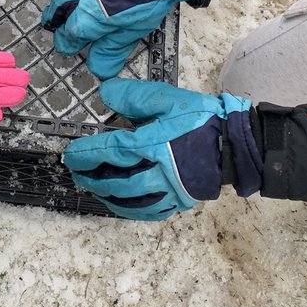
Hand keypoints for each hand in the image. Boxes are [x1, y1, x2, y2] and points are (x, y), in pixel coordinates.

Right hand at [42, 0, 177, 78]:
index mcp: (80, 23)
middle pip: (55, 16)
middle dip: (60, 23)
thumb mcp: (129, 33)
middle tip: (69, 25)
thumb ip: (109, 51)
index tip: (74, 46)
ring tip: (70, 0)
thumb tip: (99, 70)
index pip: (64, 41)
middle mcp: (68, 0)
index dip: (70, 45)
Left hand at [63, 79, 259, 219]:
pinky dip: (130, 210)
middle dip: (92, 178)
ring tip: (94, 189)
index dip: (86, 154)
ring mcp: (170, 190)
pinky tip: (121, 205)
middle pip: (116, 182)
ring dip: (107, 196)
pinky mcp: (180, 201)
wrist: (237, 144)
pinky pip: (150, 212)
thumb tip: (105, 95)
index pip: (111, 152)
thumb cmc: (203, 119)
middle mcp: (159, 172)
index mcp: (154, 144)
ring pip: (130, 202)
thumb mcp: (169, 99)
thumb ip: (135, 96)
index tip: (70, 154)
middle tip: (77, 173)